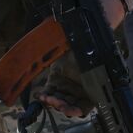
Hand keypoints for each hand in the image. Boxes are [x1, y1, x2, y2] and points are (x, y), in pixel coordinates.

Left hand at [39, 0, 125, 118]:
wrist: (84, 22)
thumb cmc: (92, 34)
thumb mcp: (90, 45)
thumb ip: (88, 53)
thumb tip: (87, 60)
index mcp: (92, 82)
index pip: (86, 105)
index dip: (78, 110)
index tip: (69, 109)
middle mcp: (80, 86)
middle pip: (71, 105)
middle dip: (62, 106)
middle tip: (54, 101)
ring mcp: (67, 83)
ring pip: (60, 100)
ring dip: (53, 102)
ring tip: (46, 98)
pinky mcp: (56, 79)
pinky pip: (50, 92)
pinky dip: (45, 95)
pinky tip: (39, 94)